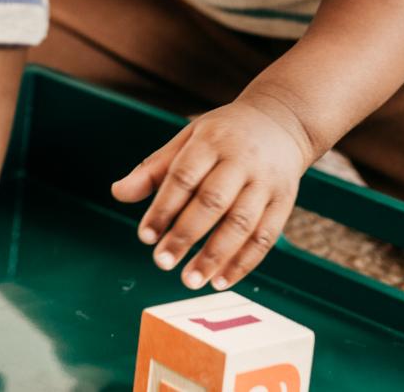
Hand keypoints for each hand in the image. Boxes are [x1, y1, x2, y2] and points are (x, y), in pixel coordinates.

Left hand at [110, 94, 313, 290]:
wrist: (280, 122)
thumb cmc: (223, 136)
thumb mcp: (188, 139)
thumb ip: (154, 169)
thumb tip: (118, 193)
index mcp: (212, 141)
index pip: (184, 176)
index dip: (163, 208)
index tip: (145, 237)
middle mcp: (241, 160)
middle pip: (213, 201)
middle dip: (186, 235)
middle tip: (162, 263)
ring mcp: (266, 182)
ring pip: (242, 223)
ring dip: (215, 256)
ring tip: (191, 280)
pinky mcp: (284, 202)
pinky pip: (265, 237)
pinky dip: (244, 262)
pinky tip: (221, 280)